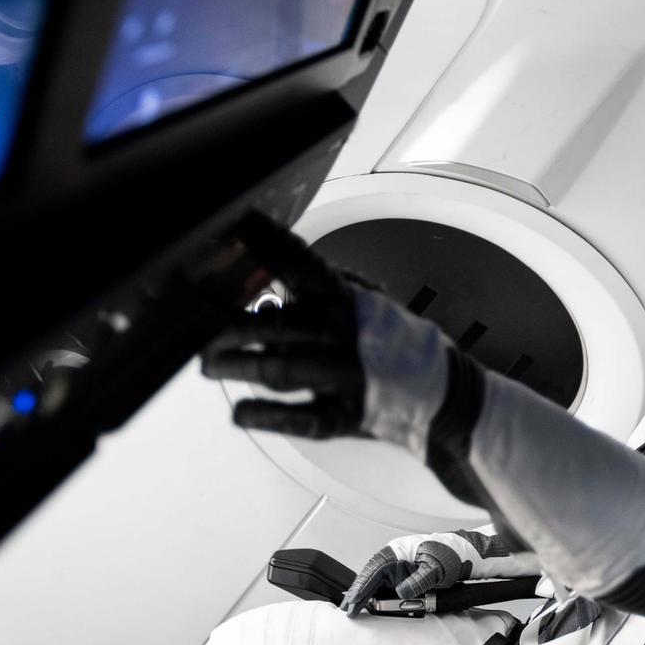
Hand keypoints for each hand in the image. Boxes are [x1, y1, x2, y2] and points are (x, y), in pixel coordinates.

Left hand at [200, 212, 452, 455]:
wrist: (444, 396)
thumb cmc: (396, 348)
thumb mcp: (366, 306)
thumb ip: (320, 293)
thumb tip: (269, 288)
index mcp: (348, 304)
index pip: (302, 267)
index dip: (268, 246)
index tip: (237, 227)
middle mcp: (347, 336)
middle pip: (279, 326)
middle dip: (232, 326)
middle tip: (199, 329)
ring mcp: (348, 377)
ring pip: (283, 370)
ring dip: (239, 367)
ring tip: (210, 366)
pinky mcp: (347, 416)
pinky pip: (299, 417)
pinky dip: (265, 416)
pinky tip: (241, 412)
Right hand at [340, 529, 539, 616]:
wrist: (471, 553)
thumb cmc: (455, 554)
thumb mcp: (437, 569)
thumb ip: (419, 581)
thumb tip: (402, 593)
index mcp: (397, 551)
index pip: (373, 571)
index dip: (361, 588)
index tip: (352, 603)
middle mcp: (395, 557)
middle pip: (371, 576)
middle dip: (358, 593)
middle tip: (348, 610)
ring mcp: (400, 566)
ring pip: (377, 582)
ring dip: (366, 596)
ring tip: (354, 610)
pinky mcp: (406, 574)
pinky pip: (388, 586)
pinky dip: (378, 596)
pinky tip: (373, 606)